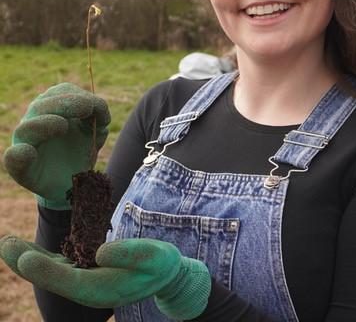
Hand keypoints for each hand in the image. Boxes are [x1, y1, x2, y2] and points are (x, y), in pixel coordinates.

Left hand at [0, 235, 210, 319]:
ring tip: (7, 243)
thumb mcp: (153, 256)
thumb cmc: (160, 264)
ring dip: (28, 258)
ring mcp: (85, 281)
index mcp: (103, 288)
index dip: (46, 270)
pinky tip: (29, 249)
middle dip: (26, 263)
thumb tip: (100, 251)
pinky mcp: (85, 271)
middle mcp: (88, 289)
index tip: (26, 257)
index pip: (69, 280)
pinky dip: (42, 257)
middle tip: (5, 245)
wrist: (163, 274)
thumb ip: (129, 253)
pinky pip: (59, 265)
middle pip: (52, 277)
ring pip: (51, 271)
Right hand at [3, 83, 109, 208]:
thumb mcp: (95, 133)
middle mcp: (35, 123)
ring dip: (45, 124)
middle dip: (66, 104)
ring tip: (63, 125)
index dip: (77, 95)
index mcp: (52, 110)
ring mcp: (26, 144)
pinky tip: (28, 152)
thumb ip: (98, 120)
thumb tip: (100, 113)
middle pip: (41, 106)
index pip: (60, 93)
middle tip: (87, 107)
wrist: (72, 183)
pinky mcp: (22, 168)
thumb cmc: (80, 153)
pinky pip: (14, 159)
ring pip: (26, 128)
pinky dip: (19, 155)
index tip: (94, 105)